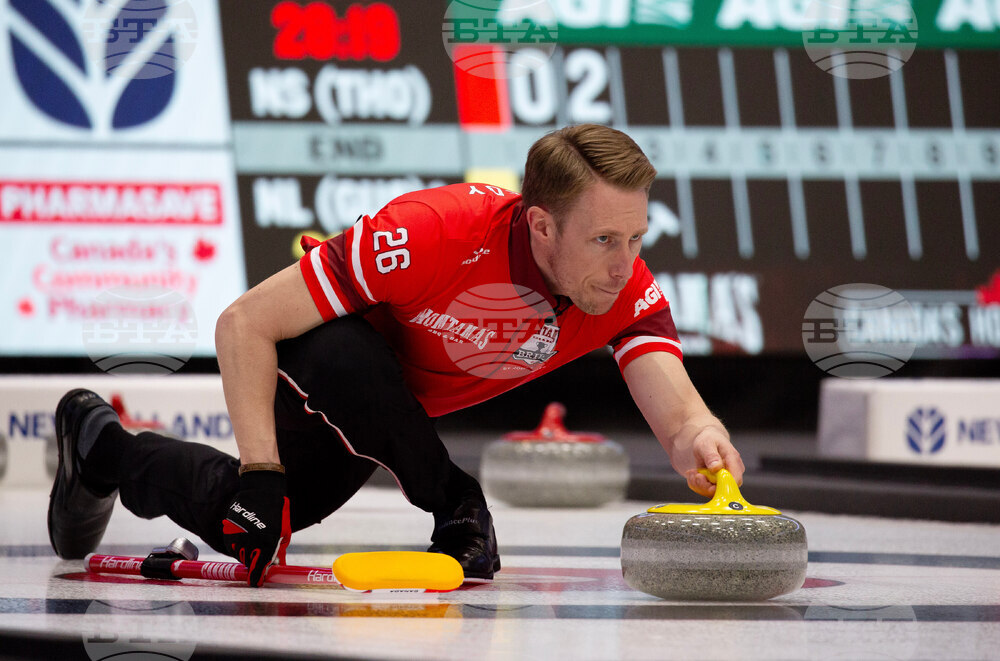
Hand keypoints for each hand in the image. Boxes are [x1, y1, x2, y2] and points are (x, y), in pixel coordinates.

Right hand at [222, 469, 290, 586]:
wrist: (261, 492)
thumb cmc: (277, 514)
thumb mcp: (283, 534)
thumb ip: (279, 553)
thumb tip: (277, 567)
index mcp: (265, 547)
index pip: (256, 572)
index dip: (257, 579)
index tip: (257, 582)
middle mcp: (248, 544)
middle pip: (248, 564)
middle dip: (254, 562)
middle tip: (261, 553)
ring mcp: (236, 538)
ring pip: (239, 555)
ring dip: (246, 553)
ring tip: (255, 539)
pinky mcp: (228, 532)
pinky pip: (232, 545)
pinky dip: (238, 544)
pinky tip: (246, 535)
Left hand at [678, 427, 744, 497]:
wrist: (707, 440)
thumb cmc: (709, 439)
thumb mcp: (707, 444)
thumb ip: (712, 456)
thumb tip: (717, 468)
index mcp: (733, 460)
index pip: (735, 480)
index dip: (721, 484)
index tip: (703, 478)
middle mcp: (732, 472)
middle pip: (724, 489)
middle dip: (706, 485)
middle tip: (696, 475)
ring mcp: (725, 478)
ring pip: (715, 492)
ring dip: (700, 485)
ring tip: (693, 473)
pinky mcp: (718, 483)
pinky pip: (708, 490)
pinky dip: (698, 485)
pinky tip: (694, 474)